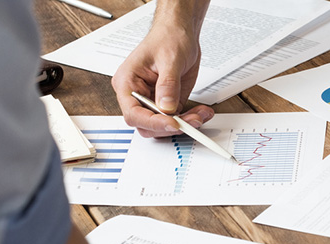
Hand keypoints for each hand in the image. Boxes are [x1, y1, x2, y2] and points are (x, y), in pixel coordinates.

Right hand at [112, 1, 213, 137]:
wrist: (179, 32)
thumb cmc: (167, 37)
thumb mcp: (169, 58)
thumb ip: (168, 84)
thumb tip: (166, 107)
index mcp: (127, 83)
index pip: (133, 113)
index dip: (152, 122)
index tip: (172, 123)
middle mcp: (138, 95)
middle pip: (147, 124)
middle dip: (171, 126)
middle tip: (192, 121)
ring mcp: (153, 100)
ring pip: (164, 125)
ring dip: (184, 124)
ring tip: (201, 115)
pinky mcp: (168, 103)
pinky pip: (177, 118)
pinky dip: (191, 118)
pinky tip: (202, 112)